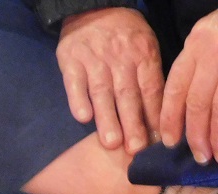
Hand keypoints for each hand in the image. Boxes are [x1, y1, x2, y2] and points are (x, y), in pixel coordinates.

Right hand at [56, 7, 163, 152]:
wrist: (92, 9)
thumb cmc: (122, 34)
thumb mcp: (144, 45)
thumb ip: (147, 75)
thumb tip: (153, 113)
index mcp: (142, 54)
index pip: (150, 87)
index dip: (153, 114)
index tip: (155, 139)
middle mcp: (120, 58)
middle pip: (128, 94)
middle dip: (133, 123)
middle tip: (135, 148)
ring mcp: (94, 60)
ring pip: (102, 92)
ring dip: (107, 119)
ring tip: (111, 142)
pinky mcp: (71, 62)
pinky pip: (75, 83)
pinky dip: (78, 100)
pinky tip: (83, 117)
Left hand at [160, 11, 217, 162]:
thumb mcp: (206, 39)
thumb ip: (194, 68)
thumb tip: (183, 110)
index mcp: (196, 46)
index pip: (175, 89)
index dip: (170, 119)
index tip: (169, 143)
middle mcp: (213, 53)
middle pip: (198, 102)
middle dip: (195, 134)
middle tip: (198, 156)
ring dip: (216, 135)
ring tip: (215, 155)